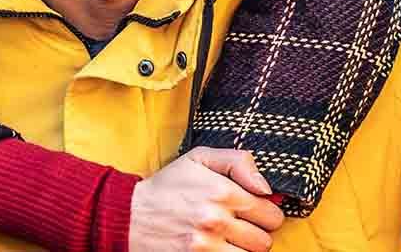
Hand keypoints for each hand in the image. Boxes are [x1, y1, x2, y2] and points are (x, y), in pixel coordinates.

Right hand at [129, 147, 284, 251]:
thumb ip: (239, 162)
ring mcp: (205, 246)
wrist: (128, 215)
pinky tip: (220, 248)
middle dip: (258, 234)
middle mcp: (217, 220)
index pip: (271, 214)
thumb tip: (266, 187)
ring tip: (231, 239)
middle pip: (264, 241)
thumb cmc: (167, 185)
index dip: (267, 213)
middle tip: (244, 227)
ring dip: (244, 250)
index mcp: (223, 192)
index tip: (256, 211)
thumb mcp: (200, 158)